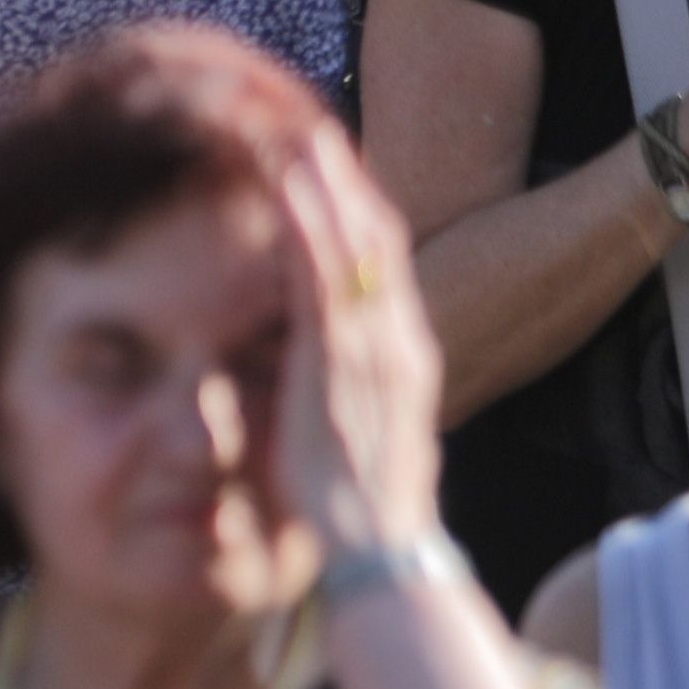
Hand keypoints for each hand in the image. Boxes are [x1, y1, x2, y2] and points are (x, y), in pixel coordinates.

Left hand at [270, 116, 446, 560]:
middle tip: (317, 130)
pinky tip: (283, 184)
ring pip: (353, 245)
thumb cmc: (362, 512)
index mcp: (405, 361)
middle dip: (348, 184)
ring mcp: (369, 351)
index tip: (336, 174)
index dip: (363, 217)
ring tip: (297, 133)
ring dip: (324, 186)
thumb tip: (328, 381)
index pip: (388, 269)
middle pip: (379, 241)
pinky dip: (303, 224)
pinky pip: (318, 278)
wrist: (380, 559)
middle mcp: (397, 345)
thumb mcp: (362, 439)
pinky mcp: (333, 364)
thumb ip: (352, 400)